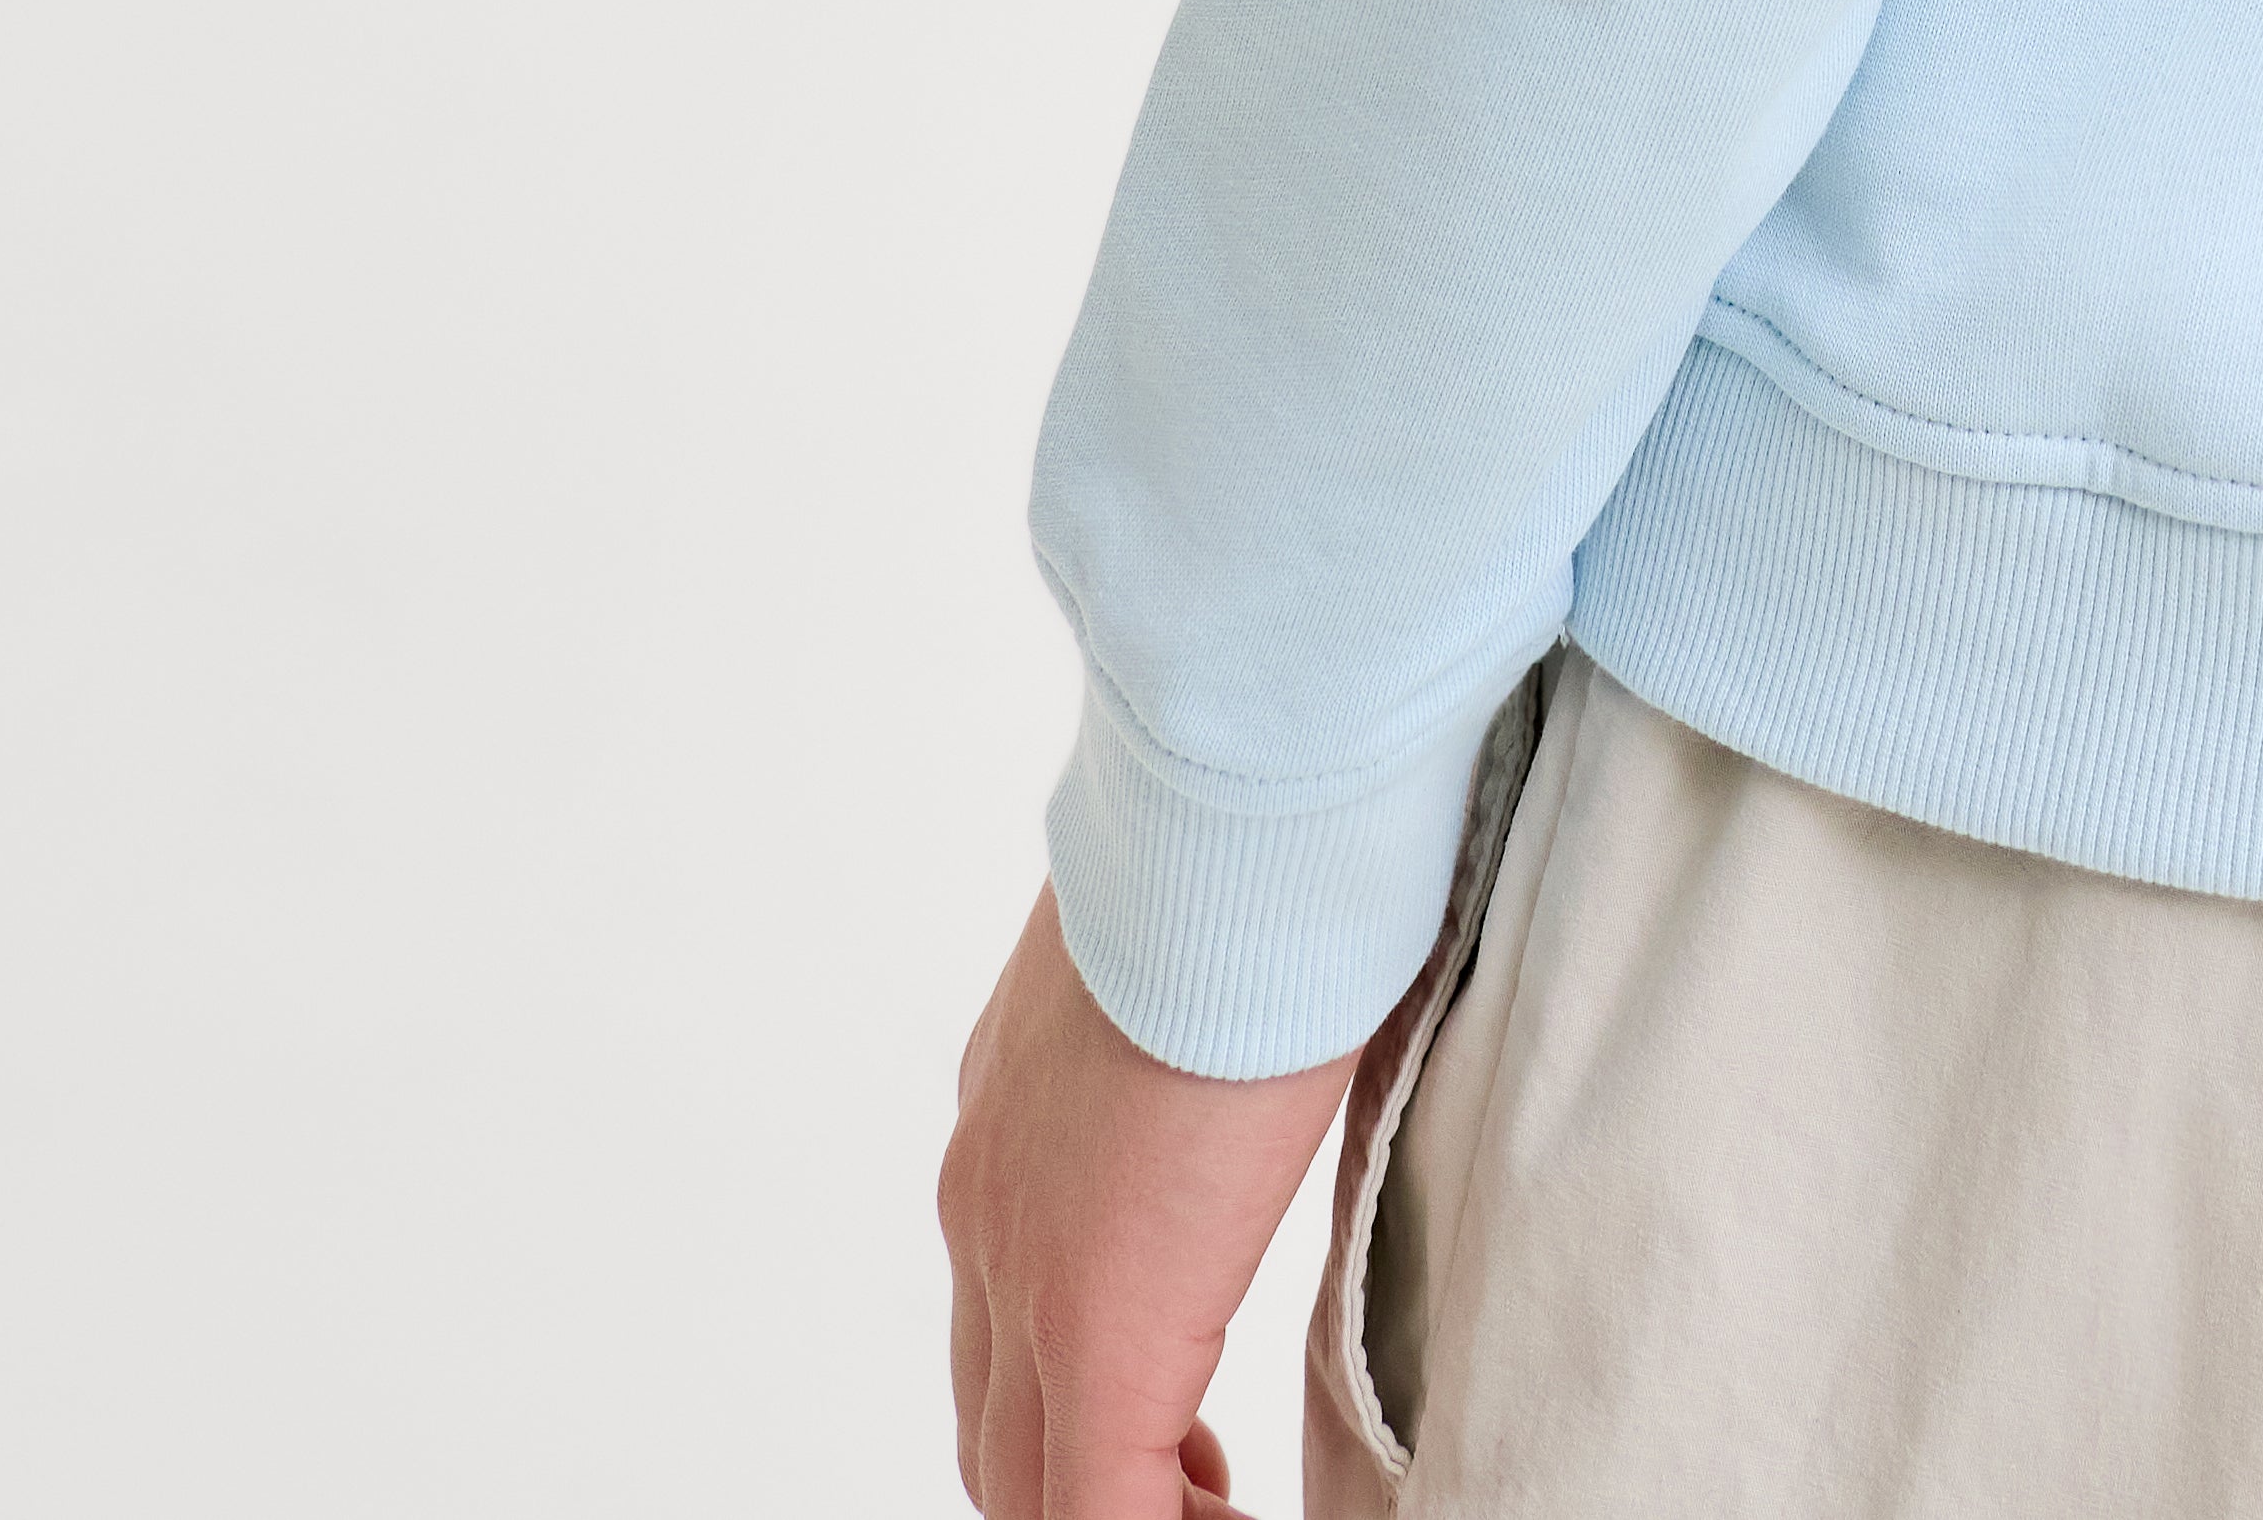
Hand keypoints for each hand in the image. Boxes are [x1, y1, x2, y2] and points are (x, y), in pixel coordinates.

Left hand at [941, 882, 1358, 1519]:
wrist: (1252, 813)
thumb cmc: (1265, 839)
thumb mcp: (1211, 944)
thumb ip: (1202, 1016)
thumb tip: (1276, 1003)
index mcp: (1010, 1111)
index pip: (1007, 1307)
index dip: (1073, 1395)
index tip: (1180, 1433)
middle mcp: (986, 1197)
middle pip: (995, 1418)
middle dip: (1083, 1477)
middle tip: (1193, 1492)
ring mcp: (1021, 1263)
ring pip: (1022, 1476)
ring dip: (1119, 1508)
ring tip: (1214, 1515)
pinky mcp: (1102, 1330)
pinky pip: (1095, 1514)